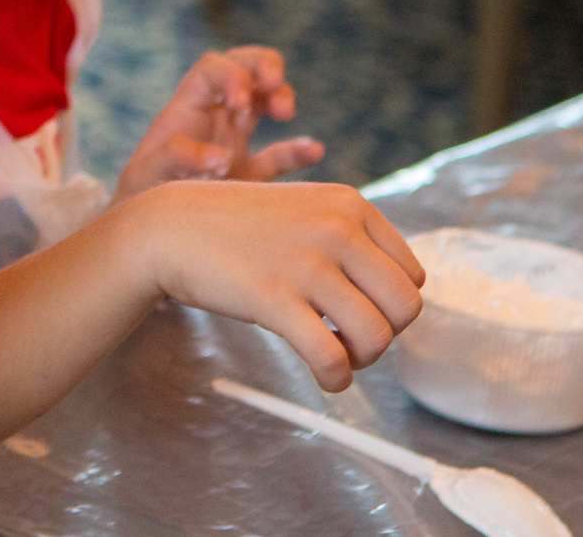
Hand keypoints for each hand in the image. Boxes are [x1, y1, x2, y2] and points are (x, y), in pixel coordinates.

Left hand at [114, 46, 324, 197]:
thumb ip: (175, 159)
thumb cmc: (137, 199)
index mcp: (187, 110)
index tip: (241, 102)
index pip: (213, 69)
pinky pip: (280, 157)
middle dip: (265, 66)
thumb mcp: (146, 176)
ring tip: (286, 114)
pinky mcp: (250, 178)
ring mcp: (234, 143)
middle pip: (244, 67)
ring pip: (264, 101)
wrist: (146, 239)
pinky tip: (315, 150)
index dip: (233, 75)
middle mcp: (212, 118)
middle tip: (274, 86)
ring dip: (281, 96)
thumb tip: (220, 156)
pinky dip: (299, 150)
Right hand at [131, 181, 424, 391]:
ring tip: (334, 356)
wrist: (171, 227)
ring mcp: (305, 262)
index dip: (390, 306)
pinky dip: (336, 378)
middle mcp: (336, 227)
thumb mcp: (305, 211)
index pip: (412, 275)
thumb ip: (351, 241)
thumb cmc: (239, 228)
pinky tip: (324, 377)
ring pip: (377, 336)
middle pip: (405, 308)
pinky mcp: (273, 297)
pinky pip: (331, 356)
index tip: (359, 313)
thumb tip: (397, 300)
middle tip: (350, 340)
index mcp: (349, 204)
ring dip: (361, 361)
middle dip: (385, 336)